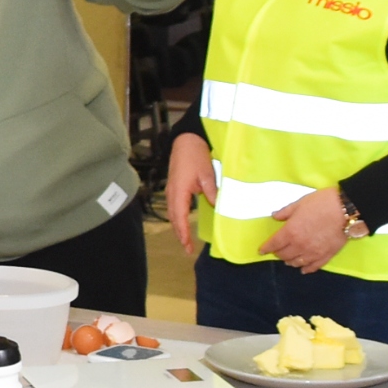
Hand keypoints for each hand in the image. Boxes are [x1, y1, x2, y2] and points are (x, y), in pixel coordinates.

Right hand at [167, 132, 215, 252]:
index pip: (179, 217)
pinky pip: (173, 205)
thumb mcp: (207, 174)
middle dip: (179, 233)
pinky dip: (177, 216)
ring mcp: (171, 189)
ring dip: (177, 226)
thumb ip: (211, 191)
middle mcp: (172, 193)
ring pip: (172, 212)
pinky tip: (183, 219)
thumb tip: (216, 206)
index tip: (187, 247)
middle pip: (173, 218)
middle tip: (186, 248)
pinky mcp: (173, 185)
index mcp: (179, 191)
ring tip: (184, 238)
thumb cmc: (196, 155)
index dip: (183, 233)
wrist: (186, 139)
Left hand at [261, 186, 351, 273]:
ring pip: (297, 263)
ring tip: (289, 259)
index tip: (261, 251)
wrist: (346, 210)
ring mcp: (313, 253)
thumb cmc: (322, 203)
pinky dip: (306, 269)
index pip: (274, 244)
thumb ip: (286, 212)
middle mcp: (300, 245)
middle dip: (278, 253)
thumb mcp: (300, 203)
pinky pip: (313, 267)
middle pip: (284, 255)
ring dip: (290, 261)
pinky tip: (303, 269)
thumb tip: (274, 216)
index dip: (266, 248)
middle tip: (277, 250)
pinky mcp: (326, 256)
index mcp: (291, 232)